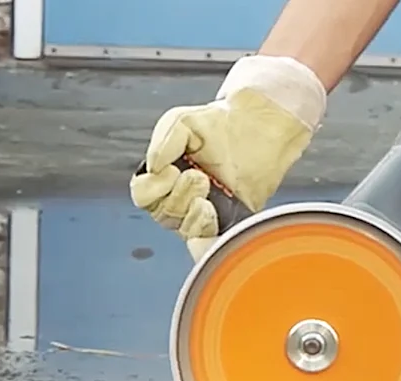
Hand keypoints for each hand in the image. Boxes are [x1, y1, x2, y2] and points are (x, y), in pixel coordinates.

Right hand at [129, 55, 327, 259]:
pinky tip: (213, 210)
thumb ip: (163, 142)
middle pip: (163, 215)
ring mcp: (203, 211)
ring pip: (184, 229)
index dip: (152, 189)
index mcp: (164, 176)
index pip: (144, 197)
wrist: (257, 128)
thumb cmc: (219, 125)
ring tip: (209, 186)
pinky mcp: (227, 221)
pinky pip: (210, 239)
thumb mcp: (182, 122)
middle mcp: (180, 197)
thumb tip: (154, 169)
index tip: (171, 170)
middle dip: (178, 196)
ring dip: (192, 212)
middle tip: (199, 176)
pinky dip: (206, 228)